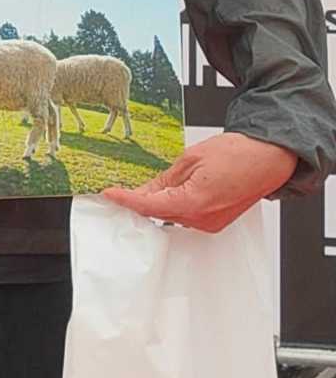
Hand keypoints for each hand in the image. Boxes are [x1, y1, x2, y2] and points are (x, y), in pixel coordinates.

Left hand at [102, 131, 296, 232]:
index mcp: (193, 202)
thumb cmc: (238, 153)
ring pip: (172, 215)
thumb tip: (143, 190)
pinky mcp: (216, 223)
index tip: (110, 195)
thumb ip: (164, 179)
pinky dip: (176, 205)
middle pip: (159, 213)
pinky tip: (175, 190)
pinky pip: (187, 216)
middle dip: (143, 199)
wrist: (268, 157)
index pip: (149, 206)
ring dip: (161, 201)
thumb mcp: (190, 159)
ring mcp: (210, 224)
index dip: (126, 200)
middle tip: (125, 188)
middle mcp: (202, 219)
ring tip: (160, 182)